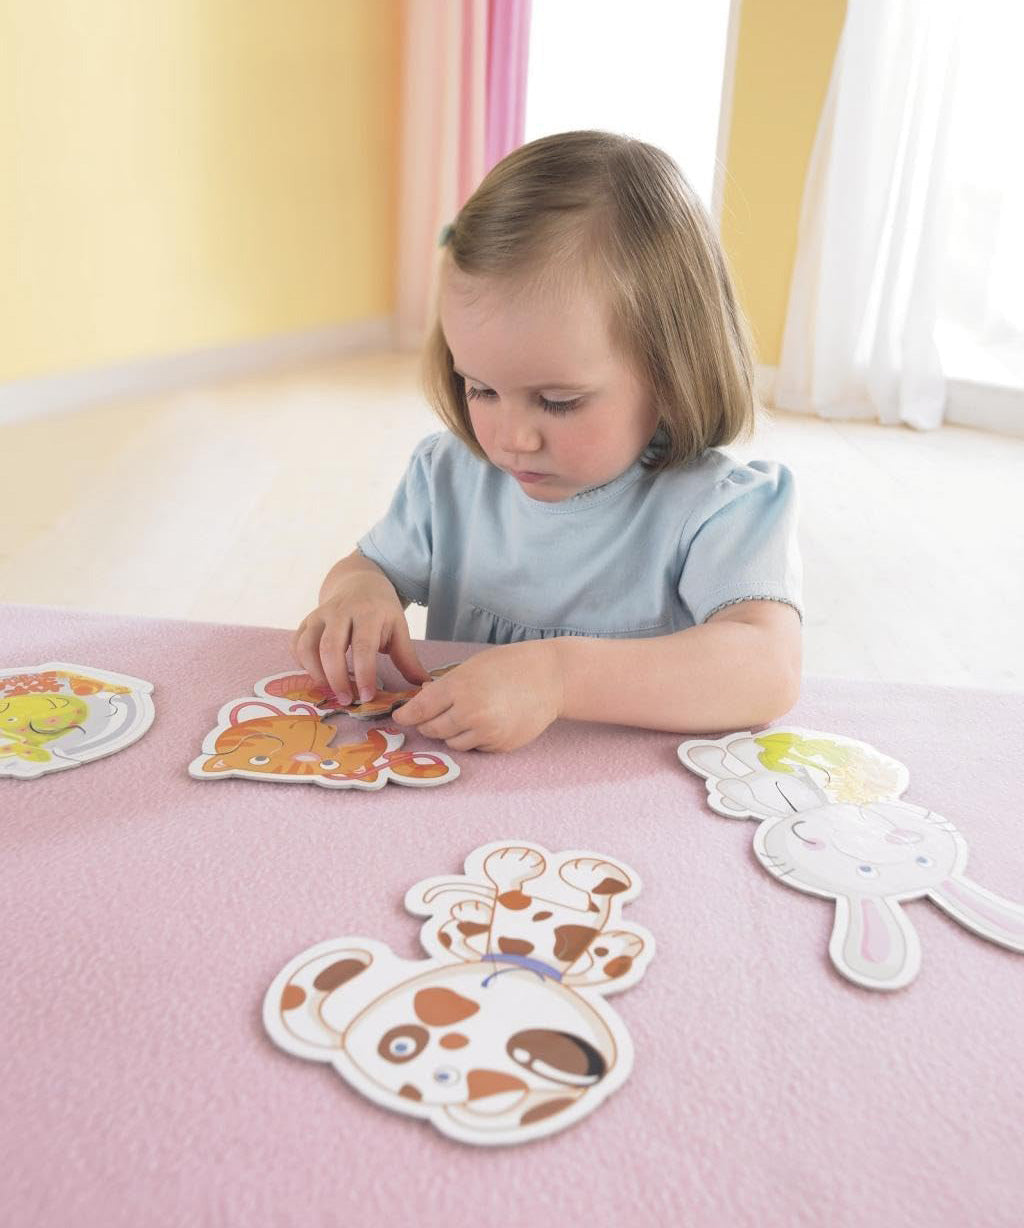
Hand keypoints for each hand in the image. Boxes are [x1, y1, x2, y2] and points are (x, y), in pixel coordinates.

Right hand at [292, 563, 429, 704]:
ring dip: (316, 673)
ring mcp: (319, 615)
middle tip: (346, 700)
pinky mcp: (306, 621)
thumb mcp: (398, 628)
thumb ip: (407, 659)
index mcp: (368, 613)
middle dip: (336, 678)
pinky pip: (296, 644)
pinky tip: (317, 676)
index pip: (363, 646)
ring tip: (329, 691)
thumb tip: (424, 687)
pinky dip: (302, 664)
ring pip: (308, 646)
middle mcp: (339, 612)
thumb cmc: (381, 610)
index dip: (364, 674)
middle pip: (330, 648)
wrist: (360, 582)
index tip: (367, 697)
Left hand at [391, 641, 563, 751]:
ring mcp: (487, 732)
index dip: (408, 714)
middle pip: (433, 729)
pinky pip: (475, 747)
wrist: (551, 678)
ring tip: (466, 715)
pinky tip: (487, 721)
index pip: (421, 709)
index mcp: (460, 687)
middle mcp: (471, 713)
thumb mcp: (472, 666)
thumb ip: (446, 685)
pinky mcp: (500, 745)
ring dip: (452, 732)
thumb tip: (422, 702)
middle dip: (428, 724)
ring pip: (453, 742)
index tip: (402, 716)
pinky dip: (474, 738)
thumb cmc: (510, 665)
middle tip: (431, 716)